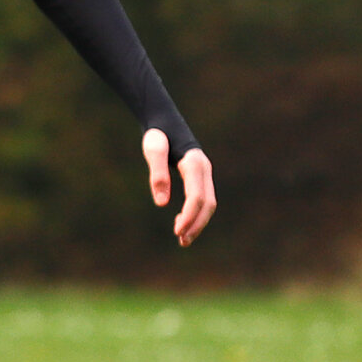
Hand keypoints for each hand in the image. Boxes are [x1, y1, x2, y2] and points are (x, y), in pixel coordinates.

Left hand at [145, 130, 217, 245]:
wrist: (163, 120)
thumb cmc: (157, 134)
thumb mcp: (153, 149)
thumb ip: (157, 173)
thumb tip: (162, 203)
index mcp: (194, 164)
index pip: (197, 197)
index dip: (189, 216)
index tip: (177, 232)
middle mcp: (204, 169)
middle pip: (208, 203)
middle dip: (197, 224)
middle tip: (181, 241)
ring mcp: (204, 173)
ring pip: (208, 203)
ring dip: (198, 222)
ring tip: (183, 239)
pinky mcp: (200, 176)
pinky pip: (203, 198)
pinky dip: (196, 213)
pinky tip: (182, 223)